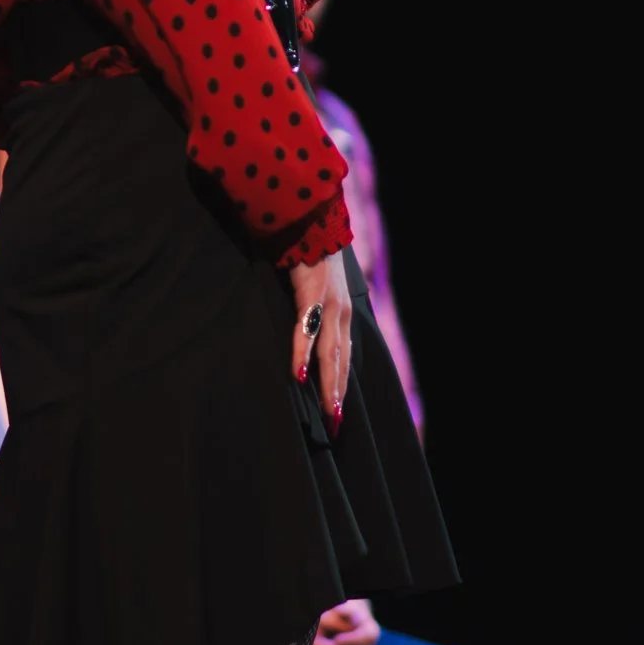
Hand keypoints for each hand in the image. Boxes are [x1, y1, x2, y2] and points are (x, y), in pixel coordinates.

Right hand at [289, 249, 351, 435]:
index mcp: (342, 313)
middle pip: (341, 360)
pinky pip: (305, 328)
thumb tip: (309, 336)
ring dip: (328, 382)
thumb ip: (316, 313)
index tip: (339, 413)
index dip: (342, 385)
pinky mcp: (311, 292)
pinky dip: (302, 352)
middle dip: (338, 394)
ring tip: (327, 410)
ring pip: (330, 351)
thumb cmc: (309, 256)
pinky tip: (298, 373)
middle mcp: (341, 311)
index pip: (344, 357)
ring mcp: (328, 303)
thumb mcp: (319, 289)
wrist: (310, 219)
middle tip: (335, 425)